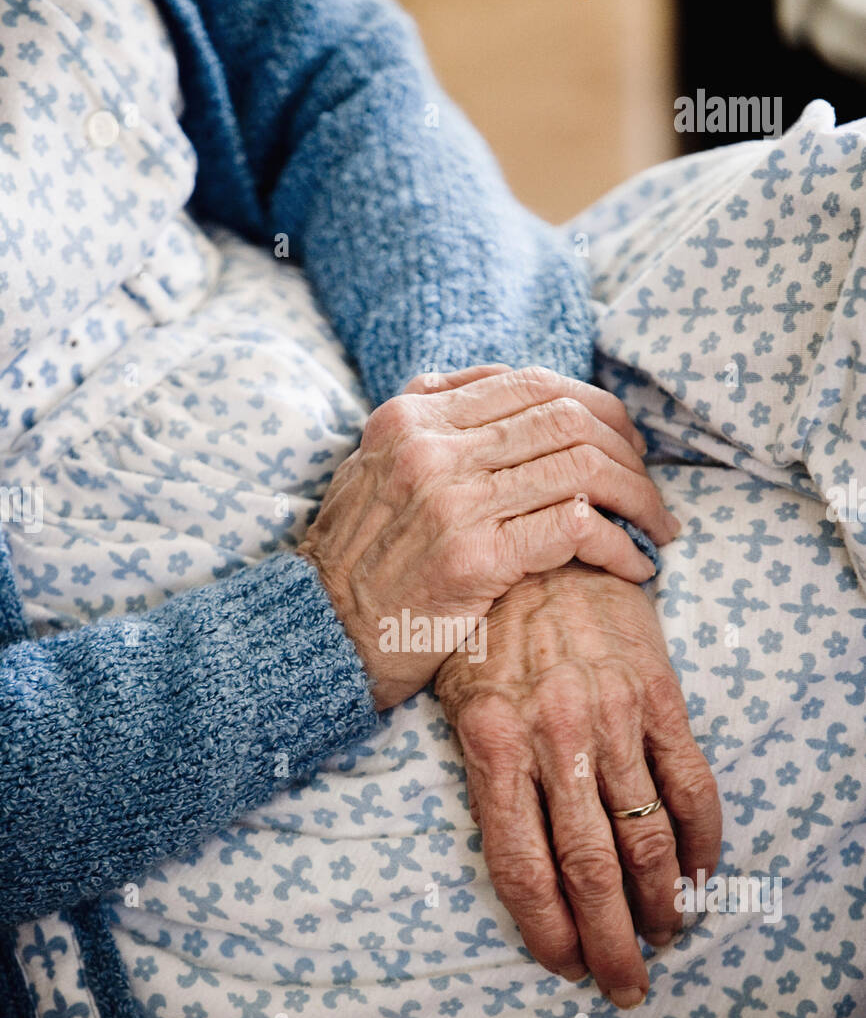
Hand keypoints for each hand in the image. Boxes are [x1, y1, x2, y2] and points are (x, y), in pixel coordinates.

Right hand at [300, 364, 679, 707]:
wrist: (318, 635)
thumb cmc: (357, 563)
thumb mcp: (373, 469)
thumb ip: (429, 425)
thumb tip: (501, 389)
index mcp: (411, 416)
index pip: (531, 383)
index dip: (597, 407)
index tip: (626, 443)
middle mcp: (432, 447)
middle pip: (567, 418)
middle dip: (629, 453)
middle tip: (651, 492)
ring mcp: (452, 500)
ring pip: (580, 467)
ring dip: (636, 499)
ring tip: (656, 530)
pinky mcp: (474, 557)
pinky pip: (575, 528)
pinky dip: (618, 545)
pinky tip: (633, 567)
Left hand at [435, 563, 721, 1005]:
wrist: (539, 539)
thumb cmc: (485, 627)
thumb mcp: (455, 698)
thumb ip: (484, 777)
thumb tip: (521, 867)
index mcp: (490, 744)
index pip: (521, 866)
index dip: (548, 929)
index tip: (566, 969)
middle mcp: (552, 738)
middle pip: (587, 867)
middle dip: (611, 940)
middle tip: (627, 987)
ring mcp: (609, 716)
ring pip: (645, 836)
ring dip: (661, 901)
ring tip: (665, 937)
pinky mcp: (656, 693)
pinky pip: (688, 782)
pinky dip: (701, 838)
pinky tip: (700, 873)